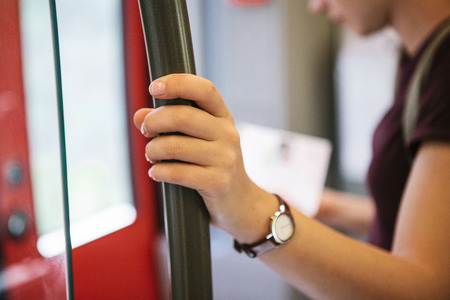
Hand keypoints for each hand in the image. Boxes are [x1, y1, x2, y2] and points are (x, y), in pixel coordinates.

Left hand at [133, 74, 270, 237]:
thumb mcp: (197, 139)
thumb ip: (168, 124)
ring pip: (174, 146)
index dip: (178, 83)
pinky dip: (159, 172)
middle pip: (182, 116)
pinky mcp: (218, 182)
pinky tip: (157, 173)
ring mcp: (225, 158)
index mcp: (223, 116)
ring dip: (152, 150)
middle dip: (153, 122)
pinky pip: (177, 172)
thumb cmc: (211, 165)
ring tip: (151, 156)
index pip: (204, 89)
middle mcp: (228, 134)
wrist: (239, 201)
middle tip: (145, 131)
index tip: (154, 88)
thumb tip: (139, 115)